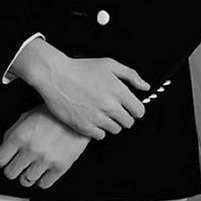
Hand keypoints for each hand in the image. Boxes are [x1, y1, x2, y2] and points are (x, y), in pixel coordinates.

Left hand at [0, 107, 89, 189]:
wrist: (79, 116)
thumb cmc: (54, 114)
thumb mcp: (27, 116)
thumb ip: (13, 133)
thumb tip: (5, 149)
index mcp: (20, 136)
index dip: (1, 160)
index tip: (5, 160)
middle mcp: (31, 150)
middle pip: (10, 173)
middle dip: (13, 169)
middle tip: (18, 165)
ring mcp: (45, 160)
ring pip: (25, 181)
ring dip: (27, 176)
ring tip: (32, 168)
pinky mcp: (60, 167)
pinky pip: (44, 184)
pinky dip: (41, 180)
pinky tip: (43, 172)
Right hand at [11, 39, 149, 139]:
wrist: (55, 76)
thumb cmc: (81, 69)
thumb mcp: (109, 65)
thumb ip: (131, 75)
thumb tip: (145, 87)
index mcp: (119, 91)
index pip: (139, 111)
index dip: (134, 109)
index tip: (129, 107)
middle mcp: (110, 106)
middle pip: (128, 123)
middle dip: (123, 116)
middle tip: (112, 109)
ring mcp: (97, 118)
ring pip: (115, 129)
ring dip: (111, 123)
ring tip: (100, 112)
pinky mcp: (84, 126)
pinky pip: (100, 135)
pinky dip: (98, 129)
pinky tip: (92, 118)